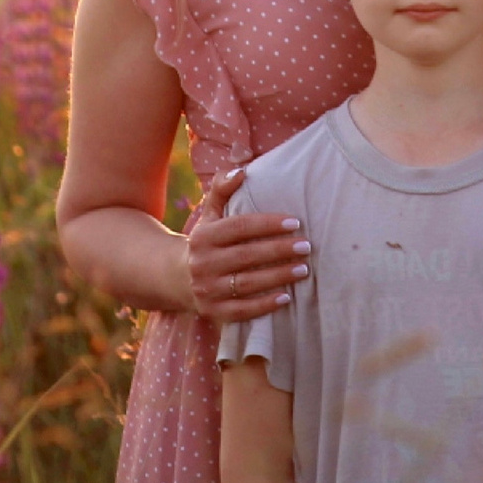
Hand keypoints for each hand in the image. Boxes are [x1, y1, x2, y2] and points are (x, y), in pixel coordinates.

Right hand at [183, 167, 308, 322]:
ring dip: (278, 276)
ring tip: (304, 269)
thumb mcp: (209, 214)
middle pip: (246, 255)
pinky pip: (242, 311)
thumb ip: (222, 188)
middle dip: (279, 250)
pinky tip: (286, 297)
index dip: (268, 224)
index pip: (239, 227)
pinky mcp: (213, 312)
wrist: (175, 278)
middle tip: (306, 246)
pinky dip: (264, 306)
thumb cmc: (205, 241)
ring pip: (247, 283)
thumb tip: (242, 170)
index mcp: (204, 236)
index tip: (296, 222)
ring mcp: (207, 290)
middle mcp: (202, 263)